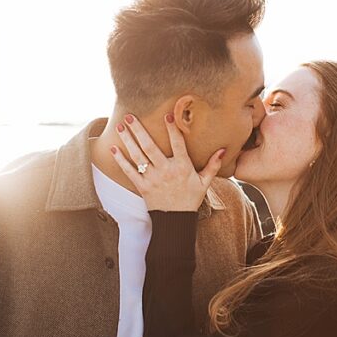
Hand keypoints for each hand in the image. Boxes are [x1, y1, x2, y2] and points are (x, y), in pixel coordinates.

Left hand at [110, 113, 224, 211]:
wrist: (175, 220)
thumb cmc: (190, 199)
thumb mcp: (204, 183)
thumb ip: (213, 165)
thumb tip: (223, 149)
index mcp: (182, 167)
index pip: (177, 144)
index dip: (172, 130)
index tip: (167, 116)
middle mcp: (166, 171)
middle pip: (150, 147)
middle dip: (139, 130)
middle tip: (130, 116)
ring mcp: (152, 179)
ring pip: (138, 156)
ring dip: (128, 140)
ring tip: (120, 126)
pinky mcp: (142, 186)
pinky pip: (129, 171)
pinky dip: (120, 160)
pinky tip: (113, 149)